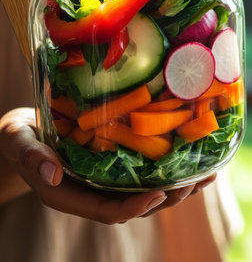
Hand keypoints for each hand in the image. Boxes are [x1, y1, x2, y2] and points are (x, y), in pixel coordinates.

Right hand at [0, 108, 215, 223]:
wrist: (21, 133)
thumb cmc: (18, 137)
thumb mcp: (17, 141)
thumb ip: (30, 157)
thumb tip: (50, 175)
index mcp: (69, 193)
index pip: (106, 210)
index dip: (134, 207)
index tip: (159, 195)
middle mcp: (90, 192)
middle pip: (133, 205)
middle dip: (166, 198)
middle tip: (194, 181)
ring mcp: (101, 181)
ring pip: (141, 191)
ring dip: (173, 186)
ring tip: (204, 172)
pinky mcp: (108, 166)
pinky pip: (139, 173)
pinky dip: (164, 168)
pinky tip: (185, 156)